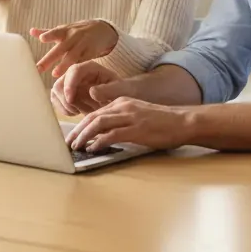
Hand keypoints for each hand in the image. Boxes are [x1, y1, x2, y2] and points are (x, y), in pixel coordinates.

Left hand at [32, 19, 117, 77]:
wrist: (101, 29)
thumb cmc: (77, 31)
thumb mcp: (64, 29)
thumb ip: (48, 32)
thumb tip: (31, 31)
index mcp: (65, 31)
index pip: (56, 32)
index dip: (49, 35)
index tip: (41, 39)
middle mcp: (73, 37)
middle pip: (61, 48)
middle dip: (50, 58)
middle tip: (38, 68)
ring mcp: (83, 45)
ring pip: (73, 56)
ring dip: (64, 65)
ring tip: (54, 75)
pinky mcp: (92, 53)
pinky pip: (83, 62)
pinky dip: (77, 68)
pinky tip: (71, 77)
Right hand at [51, 61, 128, 115]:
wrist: (118, 99)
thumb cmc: (121, 92)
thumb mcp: (120, 90)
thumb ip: (108, 90)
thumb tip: (91, 92)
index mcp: (91, 68)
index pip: (74, 70)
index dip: (70, 84)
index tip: (71, 99)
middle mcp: (77, 73)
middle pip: (60, 82)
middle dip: (67, 100)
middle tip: (80, 110)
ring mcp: (69, 82)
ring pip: (56, 93)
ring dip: (67, 106)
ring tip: (82, 111)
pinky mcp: (65, 93)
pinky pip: (56, 101)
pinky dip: (64, 109)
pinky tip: (77, 112)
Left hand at [66, 97, 192, 153]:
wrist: (182, 121)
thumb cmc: (162, 122)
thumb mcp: (137, 116)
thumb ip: (121, 122)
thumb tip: (102, 136)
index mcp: (122, 102)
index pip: (95, 113)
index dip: (81, 125)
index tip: (73, 136)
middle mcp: (123, 106)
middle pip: (92, 117)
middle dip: (77, 131)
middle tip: (68, 143)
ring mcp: (130, 117)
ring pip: (98, 123)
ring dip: (84, 136)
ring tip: (76, 147)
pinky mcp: (136, 129)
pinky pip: (112, 134)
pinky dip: (99, 142)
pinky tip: (93, 148)